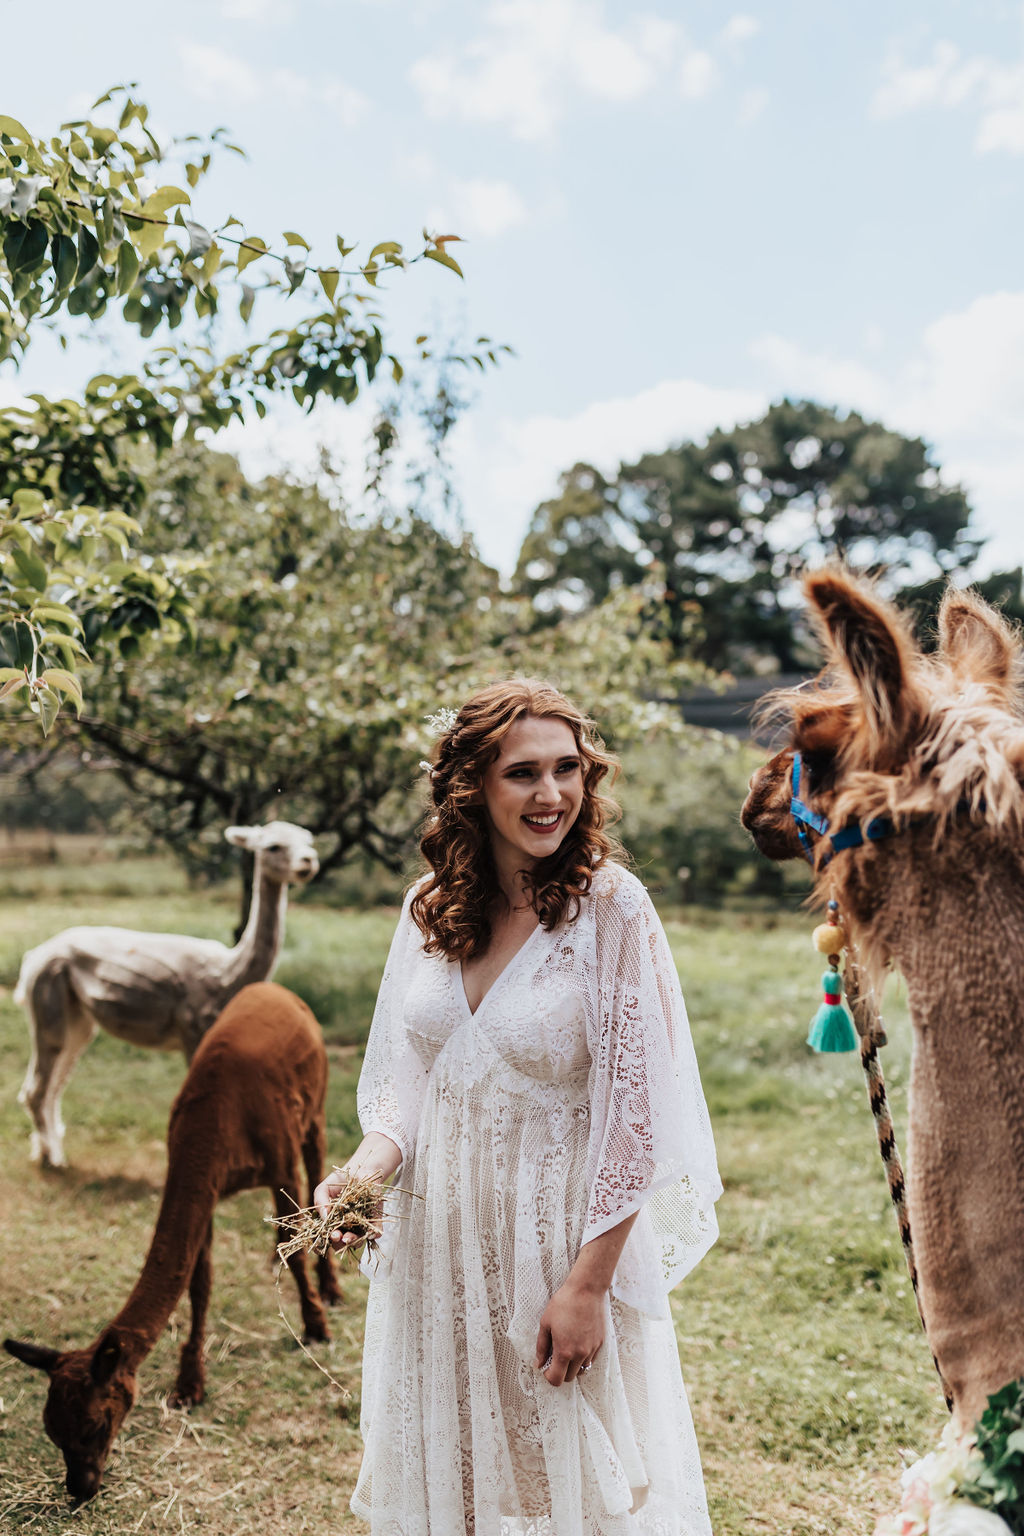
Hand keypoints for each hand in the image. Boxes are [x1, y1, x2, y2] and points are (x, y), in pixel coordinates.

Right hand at [314, 1132, 401, 1252]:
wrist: (359, 1170)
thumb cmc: (338, 1181)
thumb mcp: (323, 1189)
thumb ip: (320, 1202)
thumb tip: (324, 1218)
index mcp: (332, 1224)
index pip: (328, 1238)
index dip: (328, 1240)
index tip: (331, 1234)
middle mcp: (346, 1228)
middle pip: (342, 1244)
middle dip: (339, 1244)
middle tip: (338, 1236)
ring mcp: (360, 1226)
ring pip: (358, 1241)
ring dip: (354, 1242)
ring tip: (349, 1236)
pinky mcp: (375, 1221)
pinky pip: (375, 1232)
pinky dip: (373, 1234)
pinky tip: (370, 1232)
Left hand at [534, 1278, 605, 1385]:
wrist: (586, 1289)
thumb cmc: (564, 1303)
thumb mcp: (546, 1323)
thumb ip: (541, 1347)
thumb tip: (539, 1363)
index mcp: (564, 1351)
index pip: (556, 1379)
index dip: (548, 1377)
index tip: (546, 1367)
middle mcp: (580, 1354)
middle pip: (569, 1377)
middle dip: (560, 1372)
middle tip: (554, 1357)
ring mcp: (592, 1349)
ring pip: (581, 1370)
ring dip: (573, 1366)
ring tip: (567, 1349)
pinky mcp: (600, 1343)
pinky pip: (591, 1359)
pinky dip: (583, 1358)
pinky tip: (577, 1343)